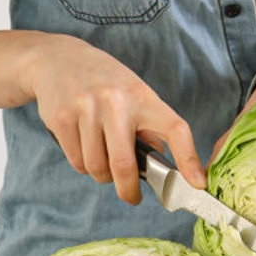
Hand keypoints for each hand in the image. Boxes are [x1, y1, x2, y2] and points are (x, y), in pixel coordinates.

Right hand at [26, 34, 204, 202]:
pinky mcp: (61, 118)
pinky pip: (77, 162)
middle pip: (124, 165)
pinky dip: (83, 165)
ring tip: (104, 162)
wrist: (58, 58)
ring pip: (97, 168)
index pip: (175, 129)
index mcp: (143, 97)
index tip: (197, 184)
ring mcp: (86, 109)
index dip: (188, 159)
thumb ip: (150, 129)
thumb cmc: (106, 84)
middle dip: (129, 191)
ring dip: (103, 175)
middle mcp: (116, 102)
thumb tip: (162, 167)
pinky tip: (85, 149)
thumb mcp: (136, 96)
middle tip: (132, 197)